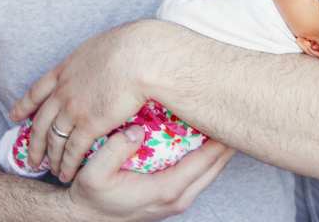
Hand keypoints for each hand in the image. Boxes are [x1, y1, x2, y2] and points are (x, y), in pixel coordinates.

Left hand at [10, 23, 149, 182]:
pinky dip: (67, 164)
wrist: (139, 57)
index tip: (16, 116)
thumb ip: (98, 56)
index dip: (25, 105)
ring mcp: (74, 109)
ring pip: (53, 139)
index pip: (38, 90)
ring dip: (50, 157)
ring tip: (49, 170)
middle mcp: (64, 91)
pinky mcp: (89, 125)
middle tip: (30, 157)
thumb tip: (110, 56)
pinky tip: (66, 174)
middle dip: (33, 142)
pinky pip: (73, 150)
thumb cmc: (132, 46)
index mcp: (67, 69)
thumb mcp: (105, 45)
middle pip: (40, 121)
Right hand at [66, 123, 234, 220]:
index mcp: (167, 190)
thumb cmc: (91, 196)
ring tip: (225, 116)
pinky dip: (210, 154)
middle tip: (233, 108)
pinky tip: (208, 133)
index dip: (219, 136)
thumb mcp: (93, 174)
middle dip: (227, 138)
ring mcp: (180, 199)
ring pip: (212, 170)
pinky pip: (202, 172)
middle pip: (217, 165)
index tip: (226, 111)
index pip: (206, 160)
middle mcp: (179, 197)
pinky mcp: (176, 196)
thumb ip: (114, 150)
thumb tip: (136, 129)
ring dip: (220, 146)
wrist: (85, 218)